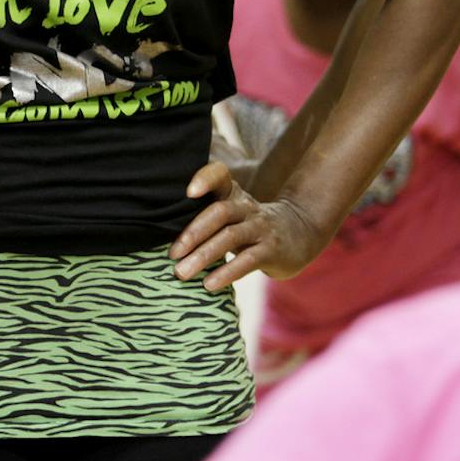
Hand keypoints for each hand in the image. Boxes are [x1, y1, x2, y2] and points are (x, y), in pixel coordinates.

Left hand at [167, 162, 328, 290]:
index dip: (205, 179)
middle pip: (219, 213)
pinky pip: (248, 261)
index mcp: (233, 195)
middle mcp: (247, 207)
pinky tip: (208, 285)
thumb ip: (203, 215)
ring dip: (203, 256)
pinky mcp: (272, 250)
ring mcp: (261, 228)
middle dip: (193, 233)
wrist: (299, 232)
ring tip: (181, 273)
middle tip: (171, 253)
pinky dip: (227, 272)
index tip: (187, 192)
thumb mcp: (231, 212)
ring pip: (230, 238)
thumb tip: (159, 233)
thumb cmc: (250, 225)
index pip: (220, 175)